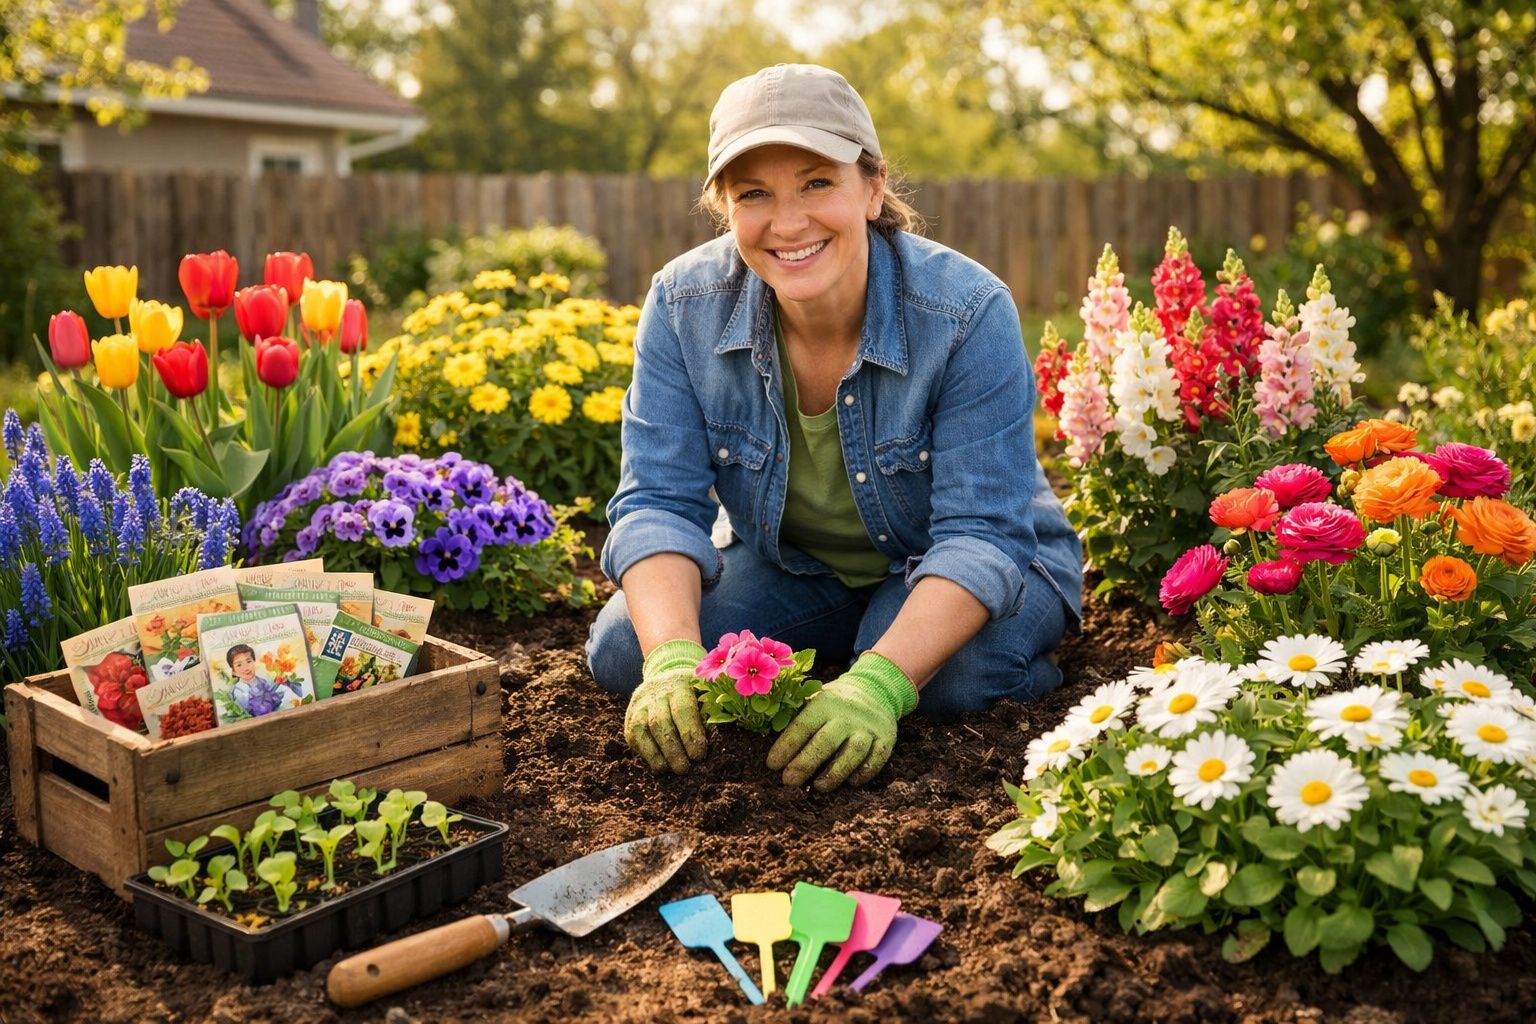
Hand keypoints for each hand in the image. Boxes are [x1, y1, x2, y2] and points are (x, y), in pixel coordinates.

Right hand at [624, 640, 708, 772]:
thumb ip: (715, 706)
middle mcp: (656, 693)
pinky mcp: (630, 718)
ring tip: (673, 770)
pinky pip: (635, 738)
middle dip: (674, 749)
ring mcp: (640, 705)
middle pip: (661, 722)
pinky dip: (646, 754)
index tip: (699, 755)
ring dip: (658, 754)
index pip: (683, 709)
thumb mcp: (706, 691)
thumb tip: (725, 729)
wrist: (665, 679)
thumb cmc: (693, 692)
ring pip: (644, 730)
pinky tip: (660, 766)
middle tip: (685, 769)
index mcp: (680, 685)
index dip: (691, 734)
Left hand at [766, 652, 917, 790]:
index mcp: (824, 703)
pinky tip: (850, 782)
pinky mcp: (886, 738)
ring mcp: (868, 726)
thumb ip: (793, 716)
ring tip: (819, 787)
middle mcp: (847, 714)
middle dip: (805, 763)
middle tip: (788, 782)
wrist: (875, 690)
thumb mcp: (814, 700)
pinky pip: (877, 758)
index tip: (772, 765)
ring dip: (836, 772)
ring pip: (854, 751)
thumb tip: (764, 736)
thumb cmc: (833, 704)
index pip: (802, 726)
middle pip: (826, 741)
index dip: (786, 746)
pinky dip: (864, 772)